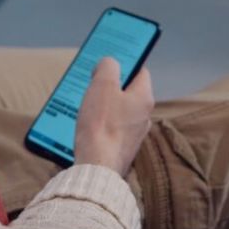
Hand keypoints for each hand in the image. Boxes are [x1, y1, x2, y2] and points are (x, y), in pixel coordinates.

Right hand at [73, 57, 153, 176]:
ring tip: (85, 102)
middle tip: (92, 81)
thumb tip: (109, 63)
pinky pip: (112, 128)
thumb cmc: (101, 124)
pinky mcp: (122, 148)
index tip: (110, 60)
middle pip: (128, 91)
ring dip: (104, 104)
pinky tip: (86, 123)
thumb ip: (108, 67)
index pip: (140, 71)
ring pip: (119, 110)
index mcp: (144, 98)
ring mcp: (134, 134)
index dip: (125, 63)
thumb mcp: (103, 85)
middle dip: (110, 85)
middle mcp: (144, 116)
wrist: (97, 167)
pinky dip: (101, 122)